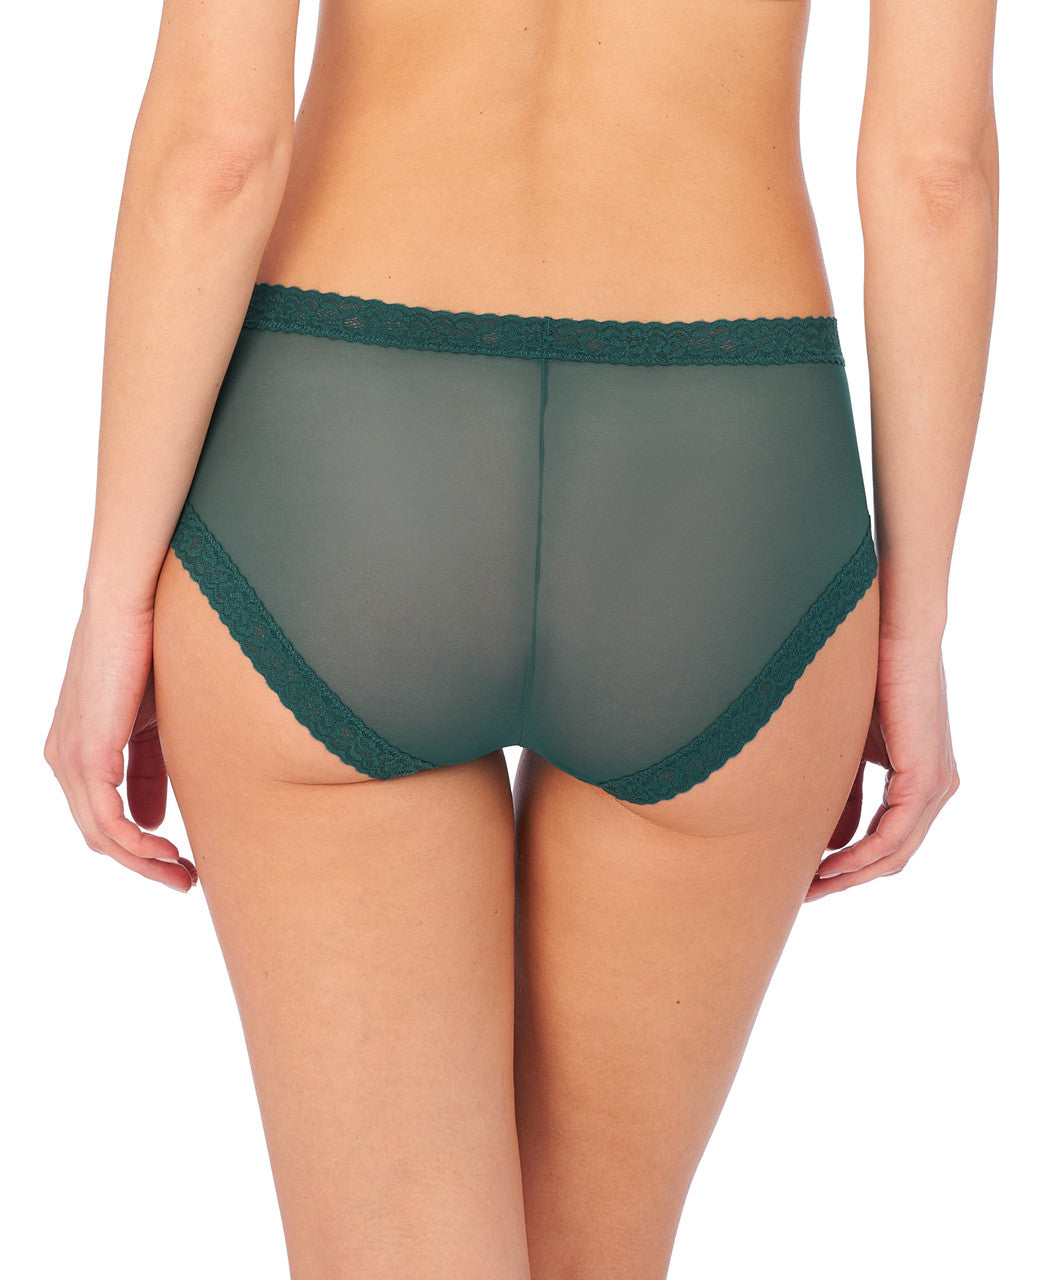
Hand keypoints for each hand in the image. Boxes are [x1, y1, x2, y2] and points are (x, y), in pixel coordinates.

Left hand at [44, 599, 196, 891]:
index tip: (182, 863)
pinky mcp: (87, 753)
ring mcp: (71, 758)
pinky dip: (136, 843)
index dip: (140, 849)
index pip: (101, 819)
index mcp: (76, 751)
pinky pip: (106, 818)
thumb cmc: (147, 650)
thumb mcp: (151, 724)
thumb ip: (147, 773)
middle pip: (98, 836)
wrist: (131, 605)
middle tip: (187, 881)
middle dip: (145, 865)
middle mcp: (64, 760)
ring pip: (101, 835)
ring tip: (184, 873)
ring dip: (145, 861)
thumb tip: (150, 823)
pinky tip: (166, 848)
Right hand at [805, 632, 959, 900]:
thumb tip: (828, 842)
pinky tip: (830, 864)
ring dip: (851, 874)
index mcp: (922, 781)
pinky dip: (860, 855)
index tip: (810, 877)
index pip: (889, 841)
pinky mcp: (926, 777)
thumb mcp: (852, 749)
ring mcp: (936, 786)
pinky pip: (893, 835)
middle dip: (848, 879)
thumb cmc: (869, 679)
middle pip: (894, 857)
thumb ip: (846, 794)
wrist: (894, 635)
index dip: (850, 865)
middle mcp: (937, 789)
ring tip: (810, 885)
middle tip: (806, 894)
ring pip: (895, 853)